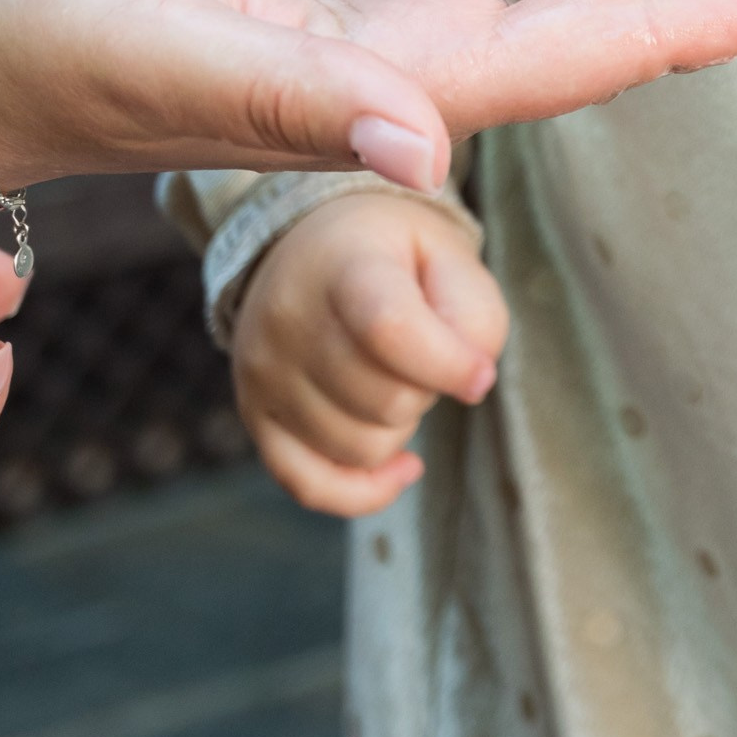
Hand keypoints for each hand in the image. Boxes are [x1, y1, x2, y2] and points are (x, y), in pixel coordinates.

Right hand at [233, 191, 510, 517]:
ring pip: (361, 449)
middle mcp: (290, 320)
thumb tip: (470, 384)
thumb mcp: (448, 253)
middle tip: (422, 351)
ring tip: (392, 376)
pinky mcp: (255, 415)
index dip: (448, 365)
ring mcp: (264, 373)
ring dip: (399, 426)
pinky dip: (364, 490)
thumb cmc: (394, 253)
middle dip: (427, 389)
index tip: (480, 377)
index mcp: (344, 266)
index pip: (391, 330)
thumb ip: (474, 314)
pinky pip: (310, 486)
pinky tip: (403, 466)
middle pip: (387, 401)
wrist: (312, 246)